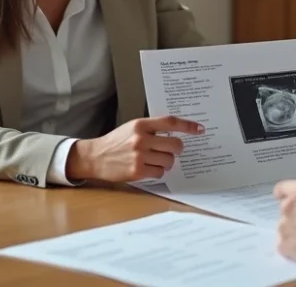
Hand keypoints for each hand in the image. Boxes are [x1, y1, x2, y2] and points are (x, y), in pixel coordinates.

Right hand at [65, 115, 204, 181]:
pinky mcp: (137, 171)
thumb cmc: (116, 142)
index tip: (199, 129)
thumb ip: (152, 128)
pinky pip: (160, 172)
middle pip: (175, 144)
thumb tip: (177, 132)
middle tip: (173, 150)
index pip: (170, 122)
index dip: (187, 126)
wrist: (96, 156)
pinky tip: (148, 168)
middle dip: (177, 149)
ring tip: (155, 160)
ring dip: (167, 162)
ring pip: (169, 160)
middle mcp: (141, 139)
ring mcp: (139, 156)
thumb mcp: (132, 128)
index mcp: (141, 125)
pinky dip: (158, 171)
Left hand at [274, 179, 295, 263]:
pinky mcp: (284, 244)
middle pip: (286, 207)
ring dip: (293, 230)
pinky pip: (284, 244)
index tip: (284, 196)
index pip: (283, 187)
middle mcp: (290, 205)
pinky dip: (291, 247)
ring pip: (285, 226)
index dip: (284, 193)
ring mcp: (285, 225)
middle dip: (295, 213)